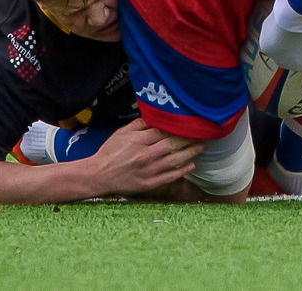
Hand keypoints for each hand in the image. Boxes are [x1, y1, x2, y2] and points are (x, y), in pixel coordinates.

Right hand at [86, 121, 200, 195]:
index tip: (189, 124)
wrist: (100, 175)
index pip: (163, 131)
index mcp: (139, 141)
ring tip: (201, 147)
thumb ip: (139, 125)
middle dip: (189, 139)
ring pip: (175, 160)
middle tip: (202, 134)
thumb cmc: (110, 152)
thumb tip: (156, 117)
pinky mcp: (150, 183)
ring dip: (190, 153)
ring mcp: (149, 171)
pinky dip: (182, 171)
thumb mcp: (121, 133)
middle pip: (173, 145)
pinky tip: (191, 165)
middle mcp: (146, 155)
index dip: (178, 128)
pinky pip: (170, 176)